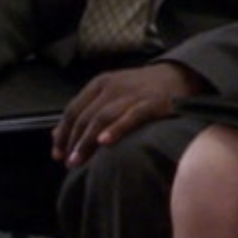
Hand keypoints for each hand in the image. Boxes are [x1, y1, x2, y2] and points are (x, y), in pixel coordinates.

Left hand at [52, 61, 201, 166]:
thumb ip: (85, 112)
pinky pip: (131, 116)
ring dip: (87, 141)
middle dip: (74, 141)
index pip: (73, 110)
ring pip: (102, 117)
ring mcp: (133, 93)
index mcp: (100, 84)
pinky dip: (116, 129)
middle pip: (85, 116)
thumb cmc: (142, 90)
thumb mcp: (110, 95)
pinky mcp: (153, 102)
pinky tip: (105, 142)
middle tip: (69, 162)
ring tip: (79, 160)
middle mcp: (113, 86)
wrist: (180, 75)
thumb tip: (56, 136)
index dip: (63, 133)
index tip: (57, 154)